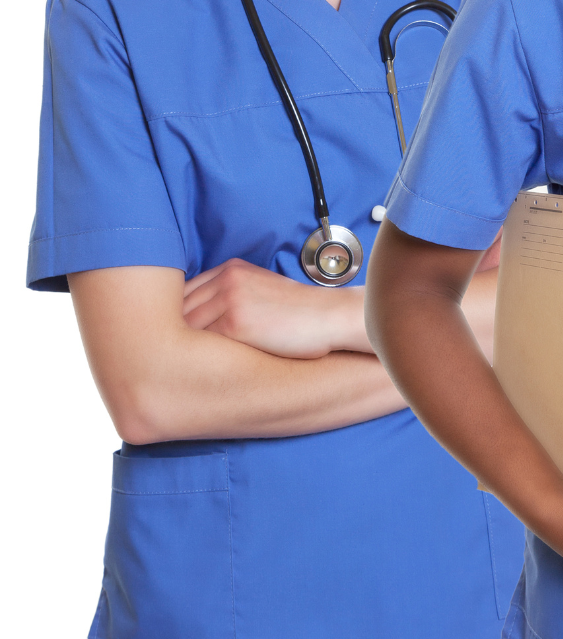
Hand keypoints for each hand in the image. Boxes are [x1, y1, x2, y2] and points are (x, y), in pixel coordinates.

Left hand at [182, 258, 366, 359]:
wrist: (332, 318)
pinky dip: (190, 355)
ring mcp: (229, 301)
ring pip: (183, 325)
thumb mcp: (264, 290)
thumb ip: (233, 295)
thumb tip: (203, 318)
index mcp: (233, 269)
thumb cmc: (302, 314)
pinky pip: (199, 341)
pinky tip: (186, 369)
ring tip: (164, 367)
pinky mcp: (235, 324)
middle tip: (154, 355)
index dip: (173, 315)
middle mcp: (227, 280)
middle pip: (178, 306)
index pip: (185, 291)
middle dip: (166, 330)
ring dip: (173, 345)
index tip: (167, 335)